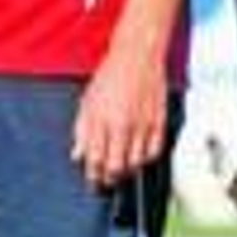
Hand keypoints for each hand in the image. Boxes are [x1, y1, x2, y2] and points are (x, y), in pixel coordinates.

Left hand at [71, 46, 167, 189]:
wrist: (138, 55)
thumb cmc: (112, 74)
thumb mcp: (87, 101)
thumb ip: (81, 130)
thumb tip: (77, 155)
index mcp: (102, 120)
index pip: (95, 159)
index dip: (93, 176)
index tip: (92, 182)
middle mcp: (122, 125)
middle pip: (116, 166)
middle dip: (110, 179)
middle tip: (107, 181)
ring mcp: (143, 125)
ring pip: (136, 163)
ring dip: (128, 171)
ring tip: (122, 170)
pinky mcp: (159, 121)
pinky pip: (155, 151)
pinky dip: (146, 159)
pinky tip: (139, 157)